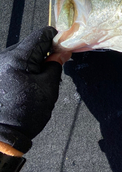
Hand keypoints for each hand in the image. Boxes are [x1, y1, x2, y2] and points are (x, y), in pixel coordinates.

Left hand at [0, 27, 71, 154]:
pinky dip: (25, 68)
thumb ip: (55, 65)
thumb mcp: (48, 87)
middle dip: (46, 52)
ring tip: (42, 78)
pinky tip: (30, 83)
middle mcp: (3, 58)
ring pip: (22, 54)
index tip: (66, 47)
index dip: (57, 38)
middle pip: (31, 44)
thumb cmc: (25, 112)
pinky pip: (14, 64)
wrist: (2, 136)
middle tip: (56, 66)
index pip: (41, 35)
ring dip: (35, 61)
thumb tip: (61, 52)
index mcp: (16, 58)